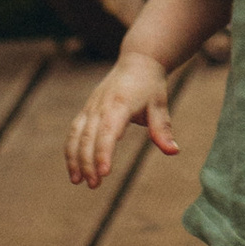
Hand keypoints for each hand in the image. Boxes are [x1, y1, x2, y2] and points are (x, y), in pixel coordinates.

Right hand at [65, 53, 178, 189]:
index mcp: (120, 103)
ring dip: (75, 158)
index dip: (104, 152)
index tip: (104, 173)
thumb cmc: (150, 85)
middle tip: (94, 185)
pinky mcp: (87, 109)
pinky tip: (74, 168)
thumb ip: (163, 129)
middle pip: (88, 137)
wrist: (138, 61)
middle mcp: (101, 105)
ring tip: (77, 181)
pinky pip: (74, 130)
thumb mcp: (159, 105)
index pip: (108, 131)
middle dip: (88, 162)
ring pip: (76, 134)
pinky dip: (71, 149)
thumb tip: (173, 151)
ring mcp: (91, 106)